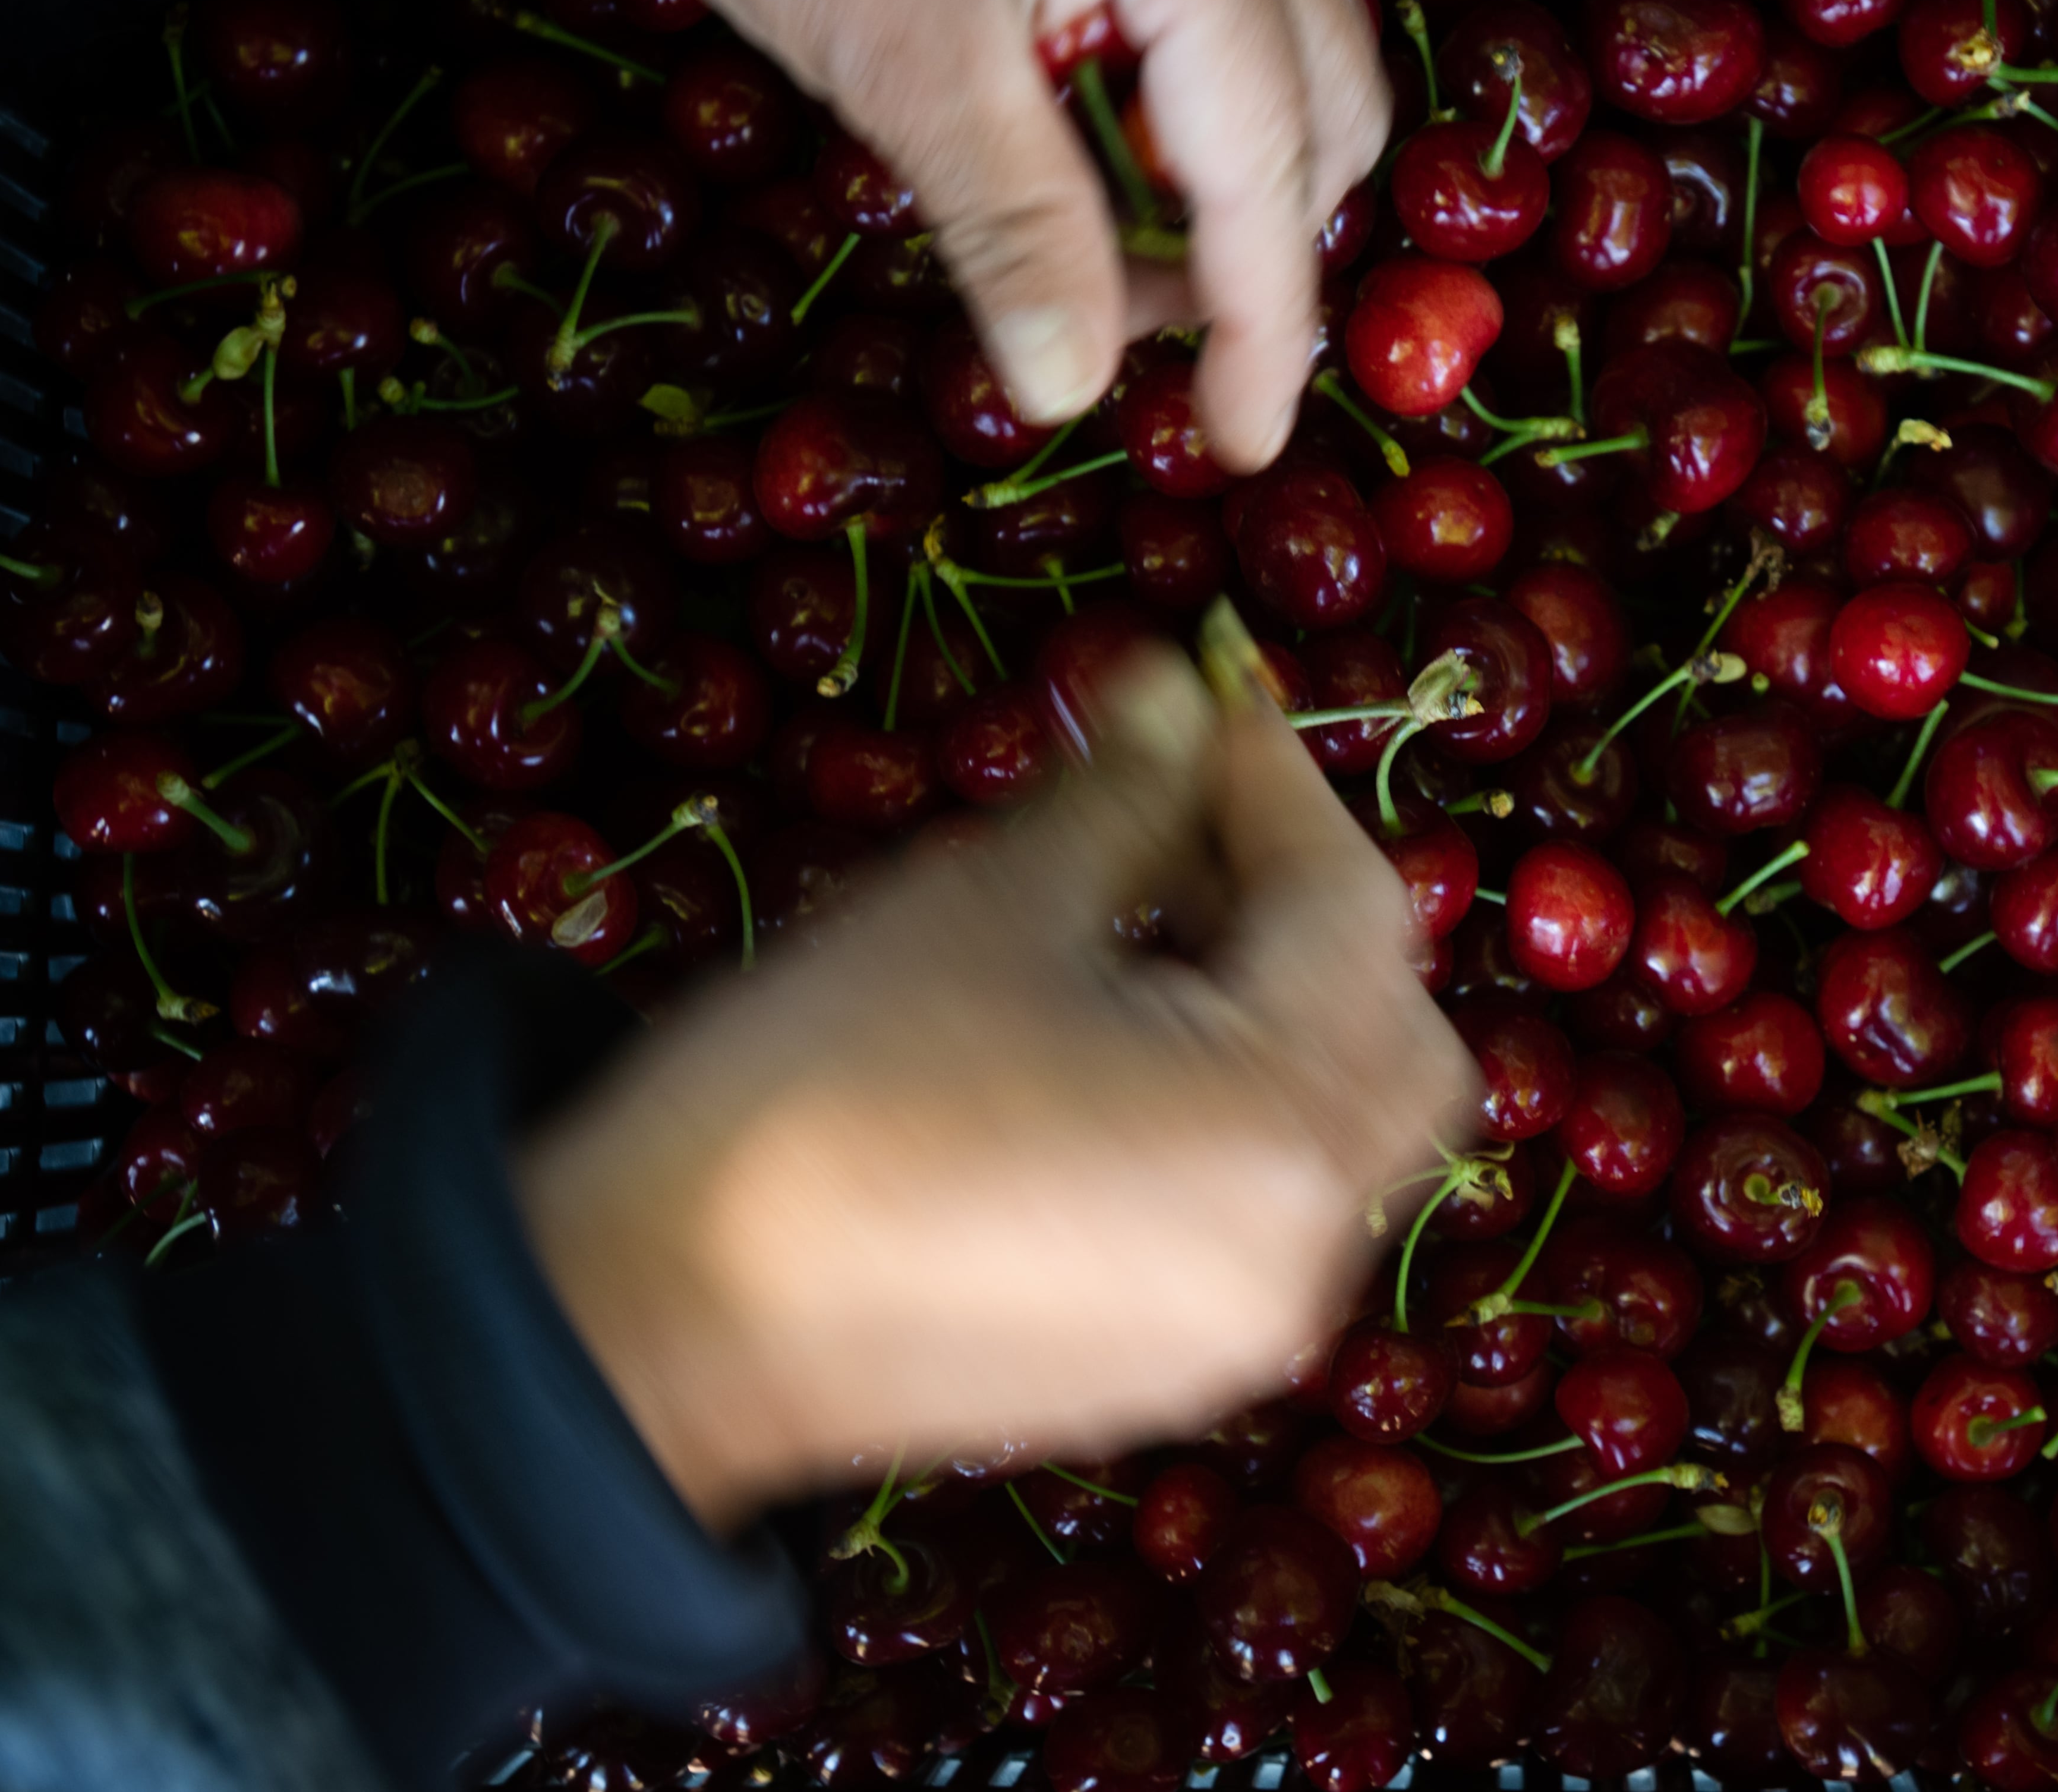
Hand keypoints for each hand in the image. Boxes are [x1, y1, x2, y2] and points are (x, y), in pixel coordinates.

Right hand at [511, 651, 1472, 1530]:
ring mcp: (1252, 1326)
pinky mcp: (1180, 1368)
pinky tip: (1120, 1046)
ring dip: (1285, 1011)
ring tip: (1146, 934)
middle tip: (1189, 832)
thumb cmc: (823, 1088)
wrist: (659, 1325)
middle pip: (1398, 1033)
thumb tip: (1179, 690)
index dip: (1279, 782)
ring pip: (1348, 1130)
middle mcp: (1309, 1246)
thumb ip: (1124, 793)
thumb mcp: (988, 904)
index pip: (1353, 907)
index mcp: (1282, 1124)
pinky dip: (1241, 1112)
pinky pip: (1273, 1210)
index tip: (1203, 698)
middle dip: (1317, 911)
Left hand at [555, 0, 1385, 468]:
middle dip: (1249, 244)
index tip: (1236, 450)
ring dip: (1207, 171)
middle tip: (1130, 331)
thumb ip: (1010, 221)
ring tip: (1083, 238)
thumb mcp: (891, 49)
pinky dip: (1164, 89)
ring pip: (1278, 50)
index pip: (1268, 176)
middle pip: (1320, 109)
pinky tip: (1063, 127)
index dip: (1260, 334)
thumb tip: (1072, 388)